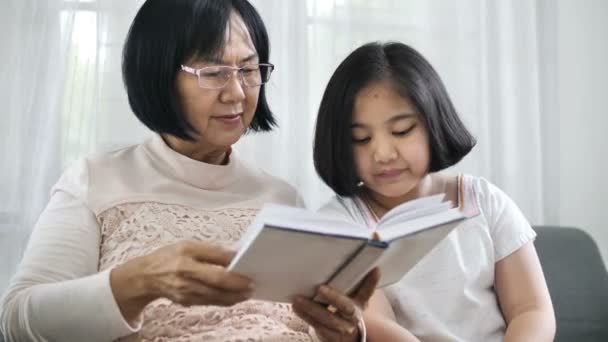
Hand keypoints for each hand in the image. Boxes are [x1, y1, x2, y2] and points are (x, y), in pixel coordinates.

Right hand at [111, 240, 253, 321]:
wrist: (146, 276)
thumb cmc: (169, 257)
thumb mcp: (188, 245)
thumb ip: (212, 250)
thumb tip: (235, 254)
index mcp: (186, 258)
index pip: (214, 265)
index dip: (233, 270)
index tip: (249, 269)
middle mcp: (185, 277)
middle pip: (216, 285)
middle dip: (237, 287)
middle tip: (252, 286)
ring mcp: (186, 292)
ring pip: (215, 297)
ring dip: (234, 297)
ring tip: (248, 293)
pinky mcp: (186, 301)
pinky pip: (209, 302)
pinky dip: (224, 300)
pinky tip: (234, 297)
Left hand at [292, 268, 379, 341]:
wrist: (348, 336)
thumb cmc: (348, 310)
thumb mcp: (357, 299)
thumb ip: (362, 284)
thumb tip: (373, 267)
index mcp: (359, 304)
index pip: (365, 292)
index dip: (369, 282)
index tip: (372, 270)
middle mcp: (352, 317)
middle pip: (345, 307)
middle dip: (333, 297)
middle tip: (320, 288)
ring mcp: (342, 328)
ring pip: (327, 319)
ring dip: (311, 309)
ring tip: (298, 299)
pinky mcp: (330, 336)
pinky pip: (317, 326)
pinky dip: (305, 316)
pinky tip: (296, 308)